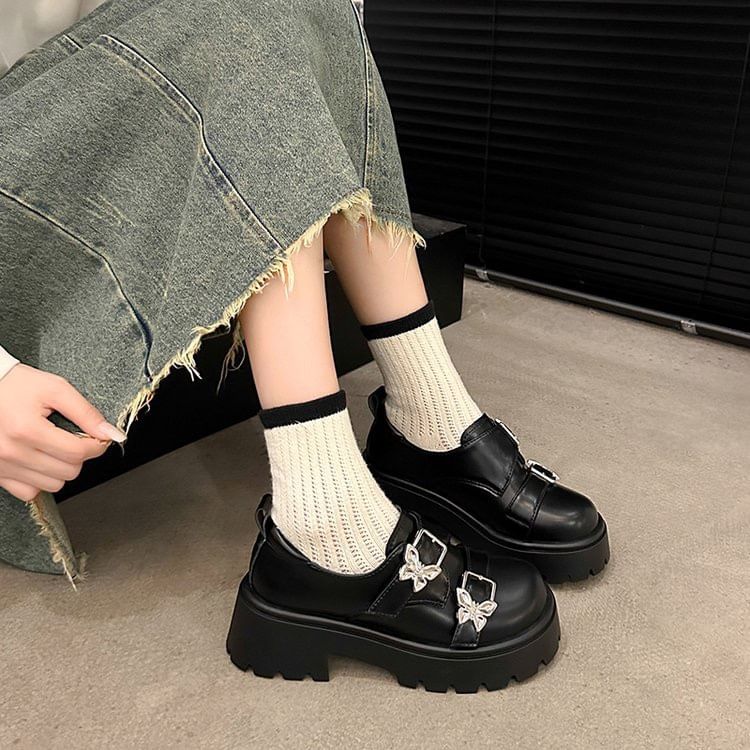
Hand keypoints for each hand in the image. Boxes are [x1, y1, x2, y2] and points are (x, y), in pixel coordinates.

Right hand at [0, 364, 124, 501]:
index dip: (97, 445)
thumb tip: (111, 434)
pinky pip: (29, 492)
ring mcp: (2, 466)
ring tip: (54, 447)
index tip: (98, 438)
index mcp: (27, 429)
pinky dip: (39, 480)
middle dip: (79, 455)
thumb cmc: (15, 384)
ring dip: (61, 469)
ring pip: (52, 485)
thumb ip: (85, 412)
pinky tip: (39, 459)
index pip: (77, 452)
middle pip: (68, 472)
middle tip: (74, 438)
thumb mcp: (54, 388)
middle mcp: (11, 452)